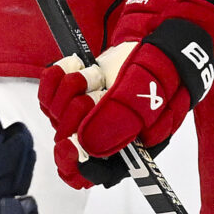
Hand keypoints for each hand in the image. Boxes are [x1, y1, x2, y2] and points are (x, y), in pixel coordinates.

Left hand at [36, 0, 213, 188]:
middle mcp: (106, 138)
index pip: (91, 175)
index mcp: (129, 149)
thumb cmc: (165, 67)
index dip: (75, 165)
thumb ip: (124, 115)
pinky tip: (75, 66)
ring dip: (69, 89)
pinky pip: (48, 96)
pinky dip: (55, 78)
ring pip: (56, 117)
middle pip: (68, 143)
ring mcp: (88, 117)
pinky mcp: (74, 96)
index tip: (69, 144)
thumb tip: (88, 145)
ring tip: (93, 76)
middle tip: (96, 91)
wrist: (160, 37)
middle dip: (76, 112)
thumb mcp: (152, 87)